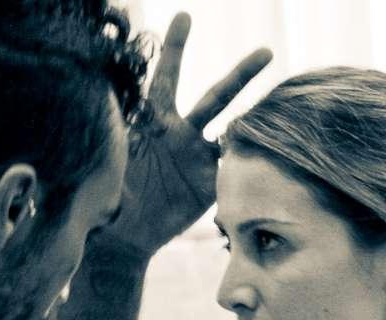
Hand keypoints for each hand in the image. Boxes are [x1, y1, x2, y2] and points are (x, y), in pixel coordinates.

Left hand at [100, 13, 271, 259]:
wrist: (123, 233)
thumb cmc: (106, 193)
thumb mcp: (105, 158)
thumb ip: (112, 134)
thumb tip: (100, 102)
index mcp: (153, 121)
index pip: (166, 77)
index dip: (175, 49)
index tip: (185, 17)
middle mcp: (180, 133)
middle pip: (217, 96)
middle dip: (242, 74)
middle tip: (266, 51)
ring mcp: (198, 156)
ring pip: (235, 127)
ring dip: (258, 111)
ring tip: (286, 113)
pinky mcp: (210, 182)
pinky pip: (236, 163)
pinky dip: (251, 153)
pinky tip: (270, 144)